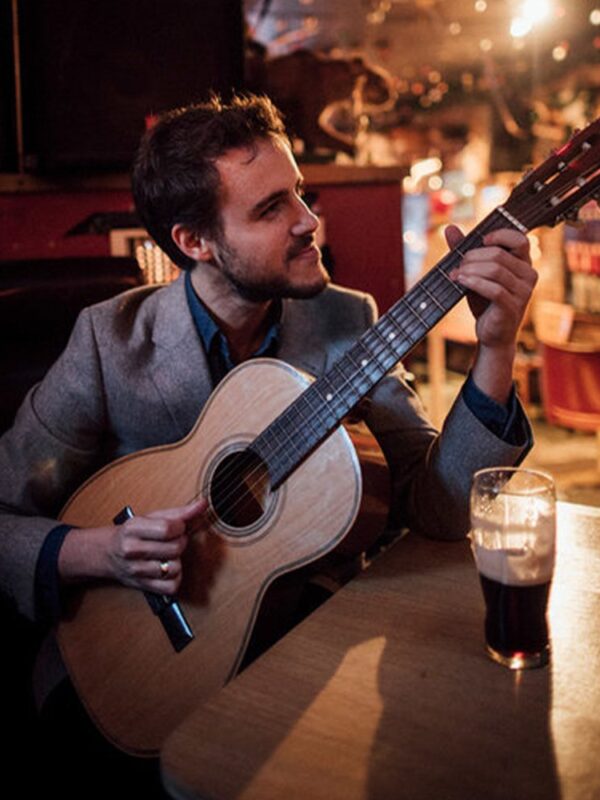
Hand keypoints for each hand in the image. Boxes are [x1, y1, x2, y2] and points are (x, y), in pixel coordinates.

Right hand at [59, 498, 206, 594]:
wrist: (108, 553)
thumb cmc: (133, 533)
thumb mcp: (151, 517)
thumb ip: (179, 512)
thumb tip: (203, 504)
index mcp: (133, 528)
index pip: (167, 529)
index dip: (180, 527)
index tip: (177, 527)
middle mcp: (131, 550)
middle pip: (175, 548)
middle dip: (180, 543)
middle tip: (173, 540)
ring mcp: (136, 570)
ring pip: (174, 568)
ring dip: (177, 561)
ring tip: (168, 555)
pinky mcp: (142, 586)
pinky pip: (171, 586)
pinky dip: (175, 578)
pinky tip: (167, 569)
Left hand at [446, 225, 536, 349]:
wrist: (491, 334)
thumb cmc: (485, 302)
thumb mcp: (475, 274)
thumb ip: (465, 251)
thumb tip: (450, 227)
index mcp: (524, 263)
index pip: (520, 239)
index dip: (500, 235)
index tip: (481, 240)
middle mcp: (528, 275)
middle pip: (499, 255)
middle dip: (473, 257)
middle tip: (458, 264)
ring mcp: (523, 292)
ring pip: (495, 270)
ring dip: (470, 270)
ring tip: (456, 274)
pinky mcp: (512, 307)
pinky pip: (494, 289)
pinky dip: (474, 282)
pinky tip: (461, 281)